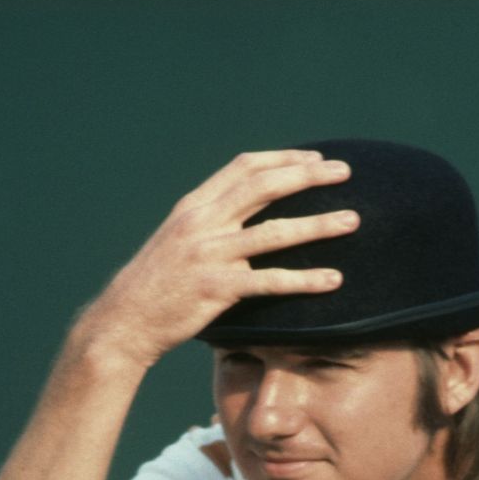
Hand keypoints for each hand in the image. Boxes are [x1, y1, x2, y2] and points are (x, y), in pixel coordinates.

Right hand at [76, 149, 359, 369]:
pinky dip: (305, 280)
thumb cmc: (157, 284)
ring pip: (275, 233)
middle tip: (346, 172)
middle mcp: (203, 223)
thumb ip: (211, 221)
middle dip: (309, 176)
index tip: (315, 159)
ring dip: (318, 225)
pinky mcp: (216, 289)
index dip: (283, 159)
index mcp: (195, 206)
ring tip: (353, 220)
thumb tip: (247, 211)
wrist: (125, 321)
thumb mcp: (179, 239)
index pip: (244, 167)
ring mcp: (209, 255)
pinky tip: (333, 280)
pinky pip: (270, 282)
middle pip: (265, 186)